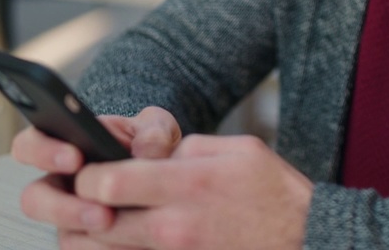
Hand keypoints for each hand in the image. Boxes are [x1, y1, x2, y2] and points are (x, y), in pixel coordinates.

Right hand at [12, 106, 181, 238]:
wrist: (169, 180)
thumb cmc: (152, 146)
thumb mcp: (156, 129)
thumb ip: (152, 131)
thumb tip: (146, 151)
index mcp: (66, 147)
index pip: (30, 145)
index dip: (42, 151)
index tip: (74, 158)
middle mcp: (61, 185)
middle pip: (34, 199)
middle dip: (61, 206)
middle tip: (97, 207)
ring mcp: (72, 217)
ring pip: (60, 233)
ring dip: (83, 229)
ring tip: (112, 222)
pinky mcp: (88, 243)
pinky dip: (106, 247)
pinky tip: (131, 240)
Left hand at [67, 134, 313, 249]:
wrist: (306, 238)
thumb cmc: (276, 193)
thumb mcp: (239, 149)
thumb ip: (188, 148)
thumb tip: (152, 156)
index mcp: (188, 184)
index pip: (108, 183)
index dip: (88, 174)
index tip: (90, 168)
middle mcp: (175, 225)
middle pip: (96, 222)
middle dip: (81, 207)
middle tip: (86, 195)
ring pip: (107, 249)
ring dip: (94, 234)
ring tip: (101, 216)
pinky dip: (120, 249)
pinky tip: (125, 236)